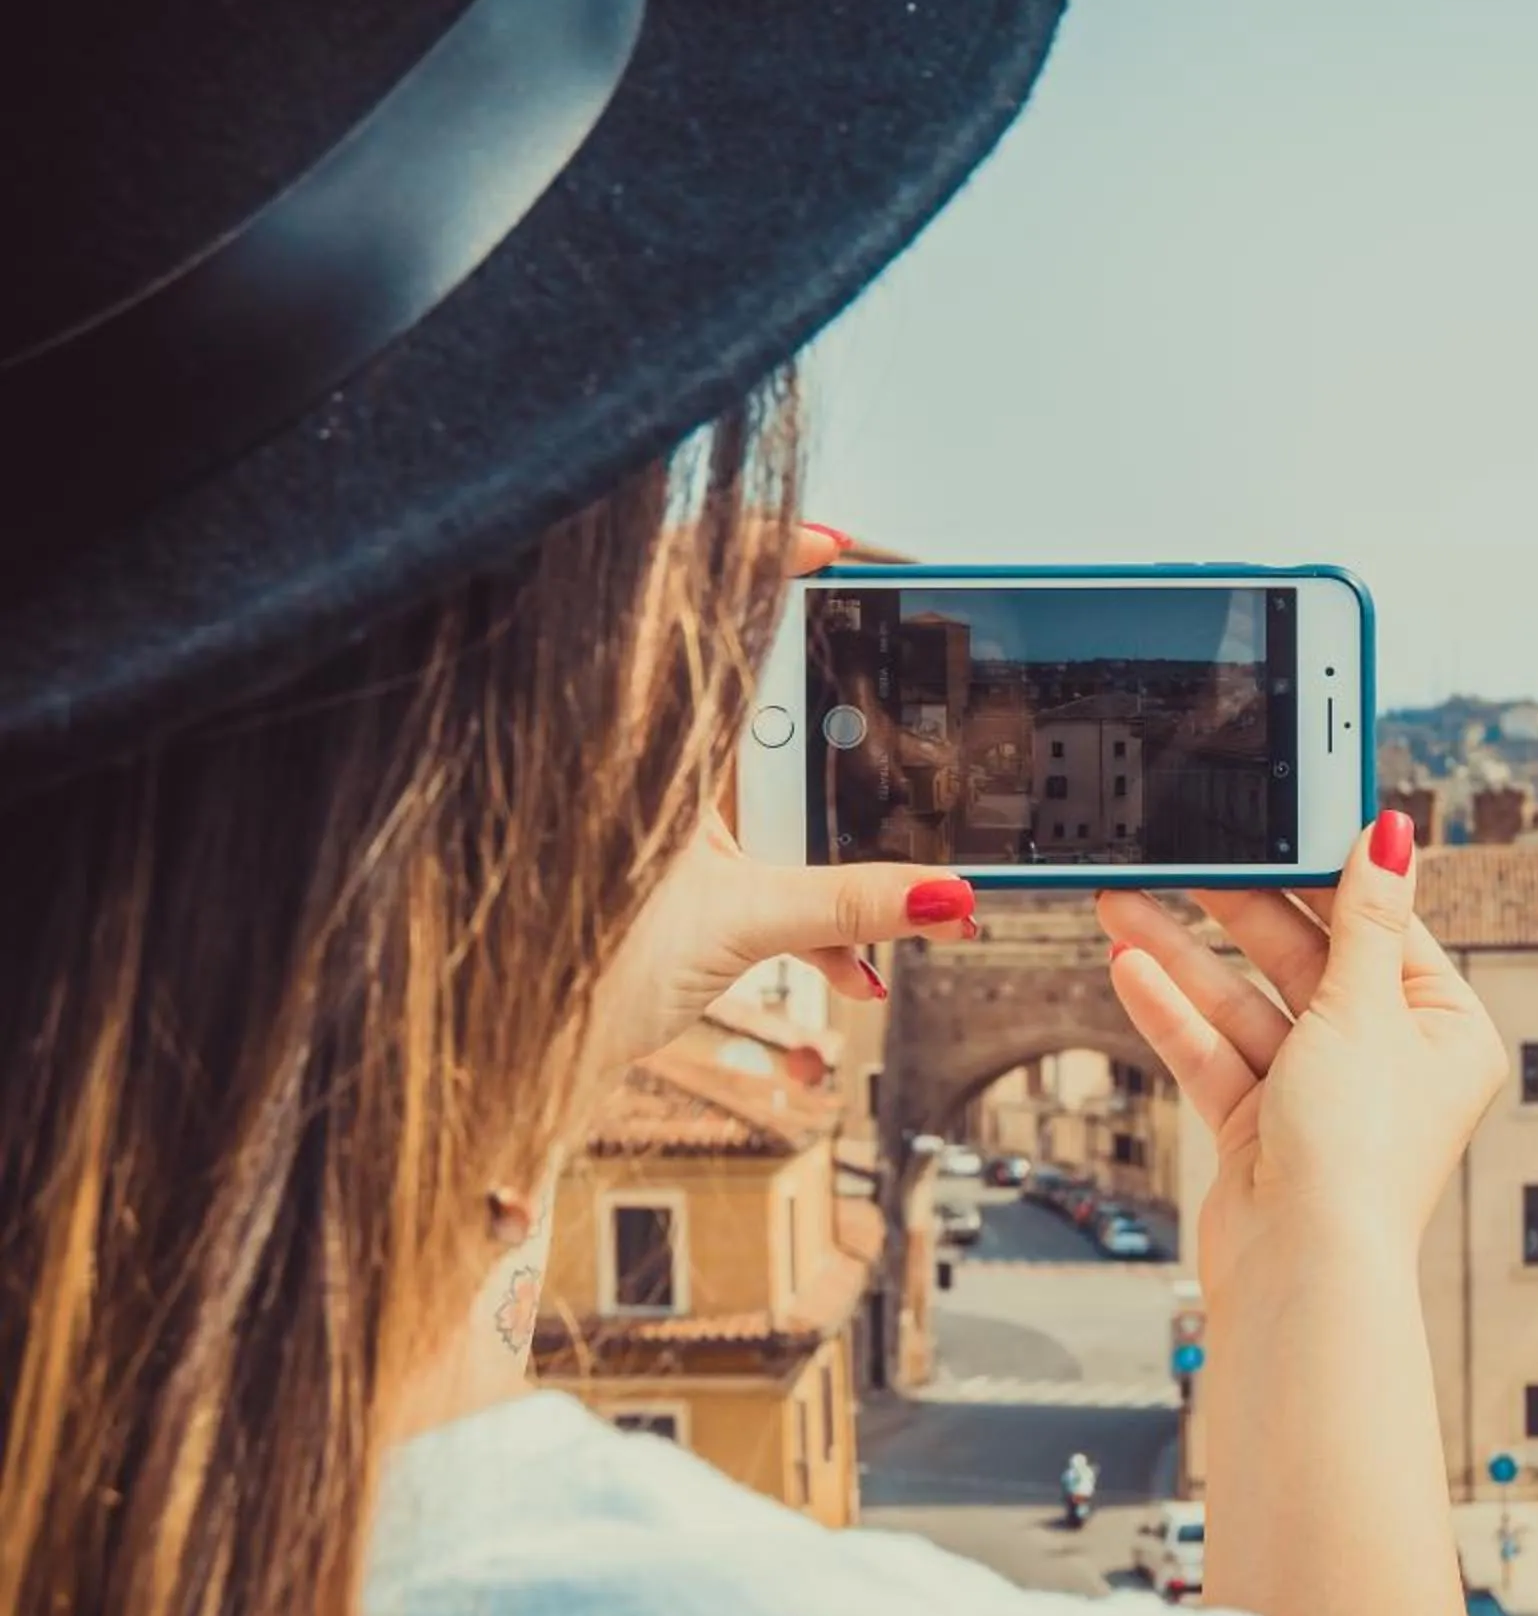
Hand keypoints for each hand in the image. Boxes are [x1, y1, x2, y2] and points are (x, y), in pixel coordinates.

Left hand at [576, 523, 976, 1090]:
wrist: (512, 1062)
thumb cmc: (567, 979)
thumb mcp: (740, 927)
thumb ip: (852, 904)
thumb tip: (947, 890)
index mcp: (645, 738)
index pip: (702, 607)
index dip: (763, 559)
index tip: (835, 553)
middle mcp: (651, 760)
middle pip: (765, 701)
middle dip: (853, 740)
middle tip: (911, 752)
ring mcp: (663, 815)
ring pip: (772, 792)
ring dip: (842, 851)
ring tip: (900, 904)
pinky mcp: (676, 871)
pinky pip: (760, 857)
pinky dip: (811, 907)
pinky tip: (855, 965)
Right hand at [1094, 812, 1500, 1303]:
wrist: (1302, 1272)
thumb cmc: (1359, 1152)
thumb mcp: (1364, 1009)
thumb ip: (1364, 918)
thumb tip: (1395, 835)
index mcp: (1445, 1031)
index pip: (1383, 929)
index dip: (1329, 876)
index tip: (1282, 824)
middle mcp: (1388, 1062)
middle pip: (1307, 962)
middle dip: (1240, 911)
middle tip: (1186, 856)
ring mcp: (1321, 1096)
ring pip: (1249, 1005)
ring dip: (1187, 957)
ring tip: (1124, 903)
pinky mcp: (1263, 1128)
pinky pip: (1217, 1053)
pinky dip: (1176, 1014)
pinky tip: (1130, 965)